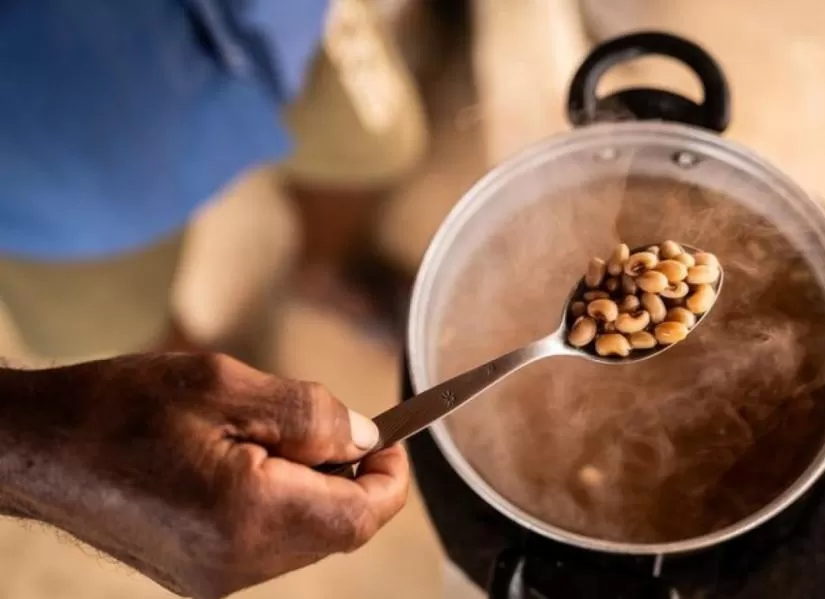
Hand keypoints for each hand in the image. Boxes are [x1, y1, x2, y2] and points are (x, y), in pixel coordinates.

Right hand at [0, 353, 408, 598]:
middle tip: (322, 423)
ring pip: (307, 537)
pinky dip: (281, 503)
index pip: (362, 516)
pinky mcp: (199, 576)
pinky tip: (245, 463)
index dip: (391, 475)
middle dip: (349, 475)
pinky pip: (270, 544)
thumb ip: (311, 414)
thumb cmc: (121, 408)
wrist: (38, 449)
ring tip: (267, 436)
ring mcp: (215, 578)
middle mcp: (238, 564)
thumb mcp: (227, 385)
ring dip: (313, 487)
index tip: (393, 437)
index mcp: (250, 516)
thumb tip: (367, 437)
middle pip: (339, 529)